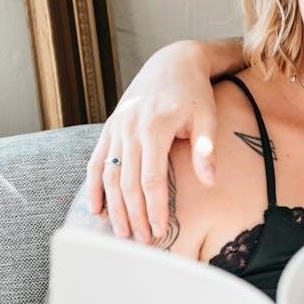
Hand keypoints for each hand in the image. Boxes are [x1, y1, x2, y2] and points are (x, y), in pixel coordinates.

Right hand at [86, 41, 217, 242]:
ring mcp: (116, 128)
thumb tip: (209, 182)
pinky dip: (94, 186)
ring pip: (109, 175)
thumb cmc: (194, 92)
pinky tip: (97, 209)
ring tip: (121, 232)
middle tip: (142, 240)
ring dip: (114, 207)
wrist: (173, 62)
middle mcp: (129, 128)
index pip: (151, 178)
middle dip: (134, 214)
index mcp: (154, 127)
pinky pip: (96, 161)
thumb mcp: (207, 116)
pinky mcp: (110, 128)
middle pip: (127, 182)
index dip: (155, 207)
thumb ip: (205, 148)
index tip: (160, 230)